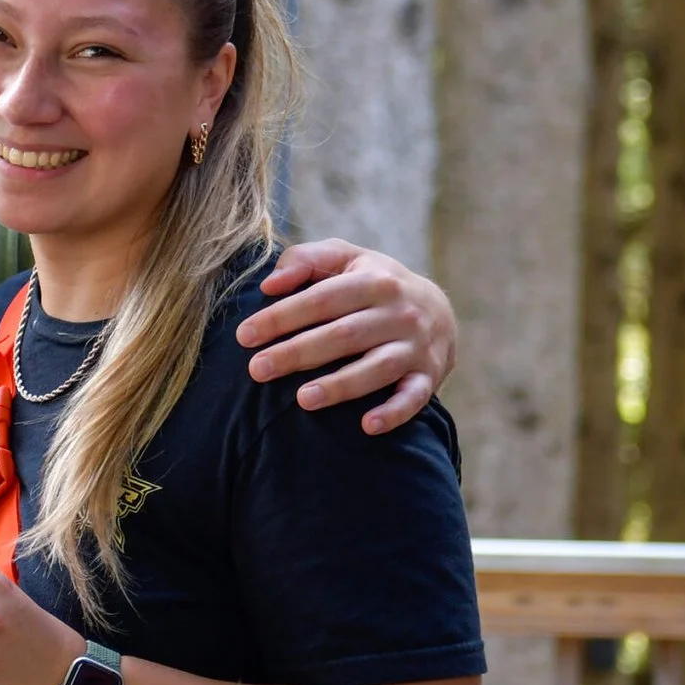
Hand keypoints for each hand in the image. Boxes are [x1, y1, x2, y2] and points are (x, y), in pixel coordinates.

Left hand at [235, 239, 456, 433]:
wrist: (440, 310)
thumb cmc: (373, 283)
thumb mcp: (345, 258)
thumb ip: (305, 260)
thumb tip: (269, 284)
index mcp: (372, 280)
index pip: (321, 299)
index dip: (281, 317)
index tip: (245, 336)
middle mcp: (398, 312)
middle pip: (343, 335)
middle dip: (298, 353)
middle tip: (258, 370)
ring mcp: (415, 345)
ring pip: (377, 368)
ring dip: (340, 385)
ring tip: (303, 399)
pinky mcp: (428, 375)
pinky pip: (414, 397)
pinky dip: (394, 412)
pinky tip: (367, 426)